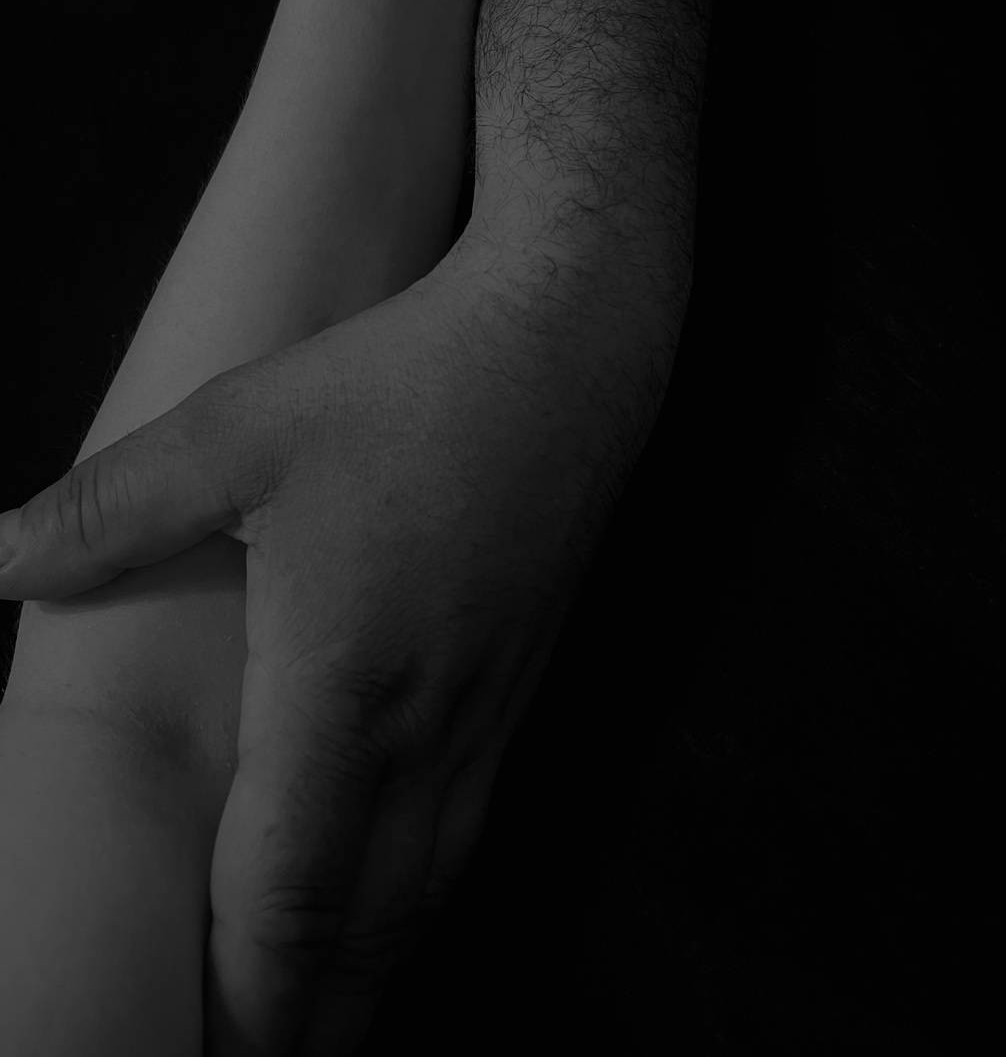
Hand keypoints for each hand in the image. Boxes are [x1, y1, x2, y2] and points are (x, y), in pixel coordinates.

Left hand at [0, 253, 660, 1055]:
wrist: (565, 348)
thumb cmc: (403, 386)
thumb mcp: (239, 431)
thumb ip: (108, 511)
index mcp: (345, 694)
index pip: (285, 903)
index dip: (239, 1001)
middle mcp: (428, 730)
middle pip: (364, 932)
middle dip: (303, 1021)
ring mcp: (486, 711)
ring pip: (425, 891)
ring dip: (367, 976)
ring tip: (320, 1025)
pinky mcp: (518, 680)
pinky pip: (464, 832)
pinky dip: (419, 901)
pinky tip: (400, 893)